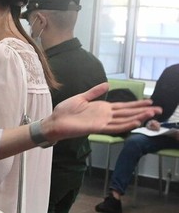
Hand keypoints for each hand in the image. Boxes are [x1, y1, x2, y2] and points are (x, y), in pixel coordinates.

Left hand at [45, 83, 159, 140]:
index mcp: (102, 108)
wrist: (54, 121)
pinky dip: (125, 125)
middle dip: (143, 111)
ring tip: (152, 114)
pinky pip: (114, 127)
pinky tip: (135, 122)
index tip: (149, 101)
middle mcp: (105, 116)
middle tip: (159, 109)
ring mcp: (102, 122)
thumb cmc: (65, 111)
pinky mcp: (97, 128)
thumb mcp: (81, 97)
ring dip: (138, 117)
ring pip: (124, 120)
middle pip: (128, 113)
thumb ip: (95, 92)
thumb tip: (107, 84)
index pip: (124, 106)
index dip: (137, 104)